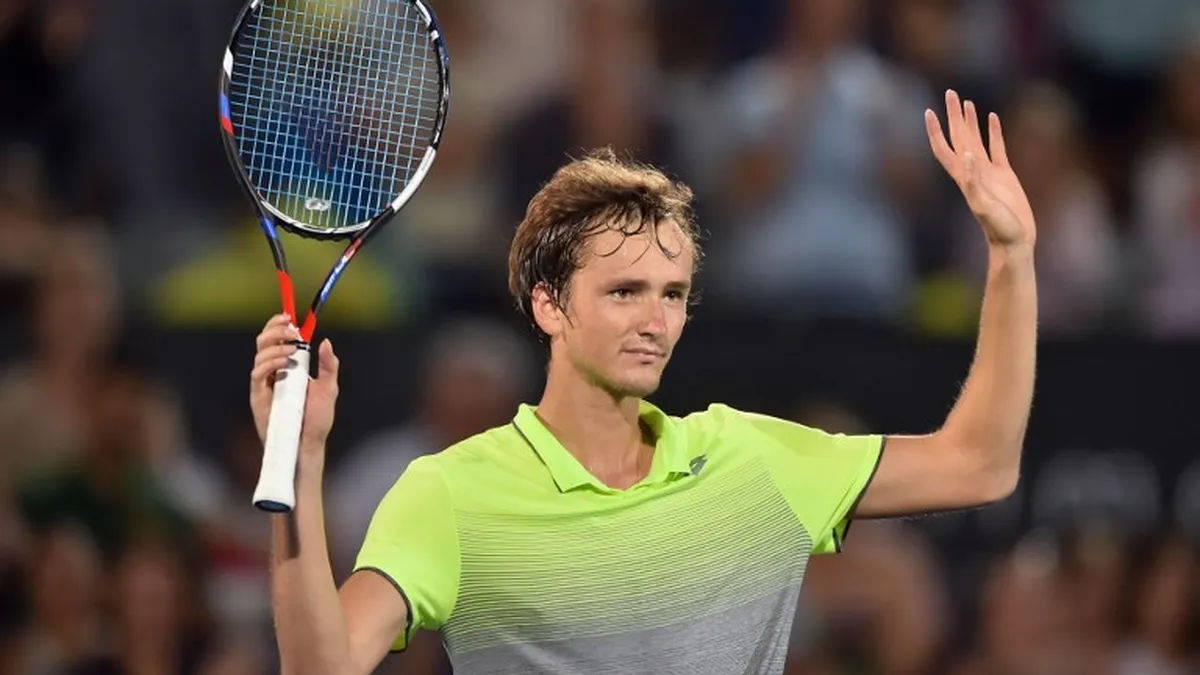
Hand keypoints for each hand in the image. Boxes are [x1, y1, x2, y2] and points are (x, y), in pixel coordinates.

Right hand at [250, 314, 339, 449]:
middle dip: (275, 330)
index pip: (276, 339)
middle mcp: (272, 372)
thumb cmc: (316, 419)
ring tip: (293, 350)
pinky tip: (285, 364)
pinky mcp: (258, 397)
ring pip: (259, 354)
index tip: (289, 317)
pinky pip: (258, 374)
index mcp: (287, 367)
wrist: (308, 444)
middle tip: (291, 330)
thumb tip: (326, 342)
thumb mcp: (329, 388)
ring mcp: (264, 384)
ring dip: (276, 347)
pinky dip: (270, 364)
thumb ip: (328, 366)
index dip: (278, 325)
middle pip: (263, 342)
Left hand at [926, 90, 1035, 250]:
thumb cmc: (998, 228)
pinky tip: (992, 118)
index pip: (944, 148)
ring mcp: (988, 172)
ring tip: (965, 101)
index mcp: (963, 177)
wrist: (1014, 241)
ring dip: (969, 121)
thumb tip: (967, 156)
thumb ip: (974, 183)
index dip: (935, 131)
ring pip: (975, 139)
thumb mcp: (984, 206)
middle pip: (958, 137)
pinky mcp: (1005, 174)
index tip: (930, 111)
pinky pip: (997, 147)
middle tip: (950, 92)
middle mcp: (972, 171)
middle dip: (953, 116)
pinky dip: (994, 132)